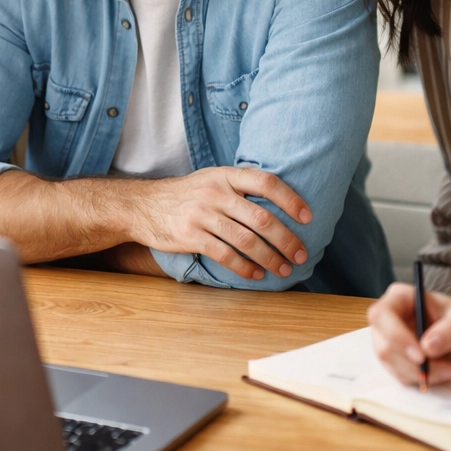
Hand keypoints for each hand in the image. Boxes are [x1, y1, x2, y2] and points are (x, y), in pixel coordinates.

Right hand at [128, 167, 310, 281]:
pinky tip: (255, 275)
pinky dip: (244, 268)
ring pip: (246, 240)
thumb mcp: (211, 179)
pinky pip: (225, 255)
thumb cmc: (186, 195)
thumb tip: (279, 204)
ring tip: (283, 269)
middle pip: (262, 218)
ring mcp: (202, 214)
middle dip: (286, 239)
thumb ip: (239, 187)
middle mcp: (215, 192)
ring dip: (270, 258)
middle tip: (300, 254)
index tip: (307, 217)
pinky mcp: (190, 236)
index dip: (290, 199)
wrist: (143, 206)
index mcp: (225, 175)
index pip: (266, 181)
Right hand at [367, 279, 450, 386]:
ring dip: (419, 376)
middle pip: (381, 345)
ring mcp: (394, 343)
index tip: (422, 358)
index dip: (395, 338)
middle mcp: (391, 319)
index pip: (381, 316)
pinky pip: (402, 377)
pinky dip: (422, 382)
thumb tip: (430, 345)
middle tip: (444, 372)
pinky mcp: (403, 363)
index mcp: (400, 299)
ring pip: (390, 365)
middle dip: (410, 363)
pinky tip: (448, 376)